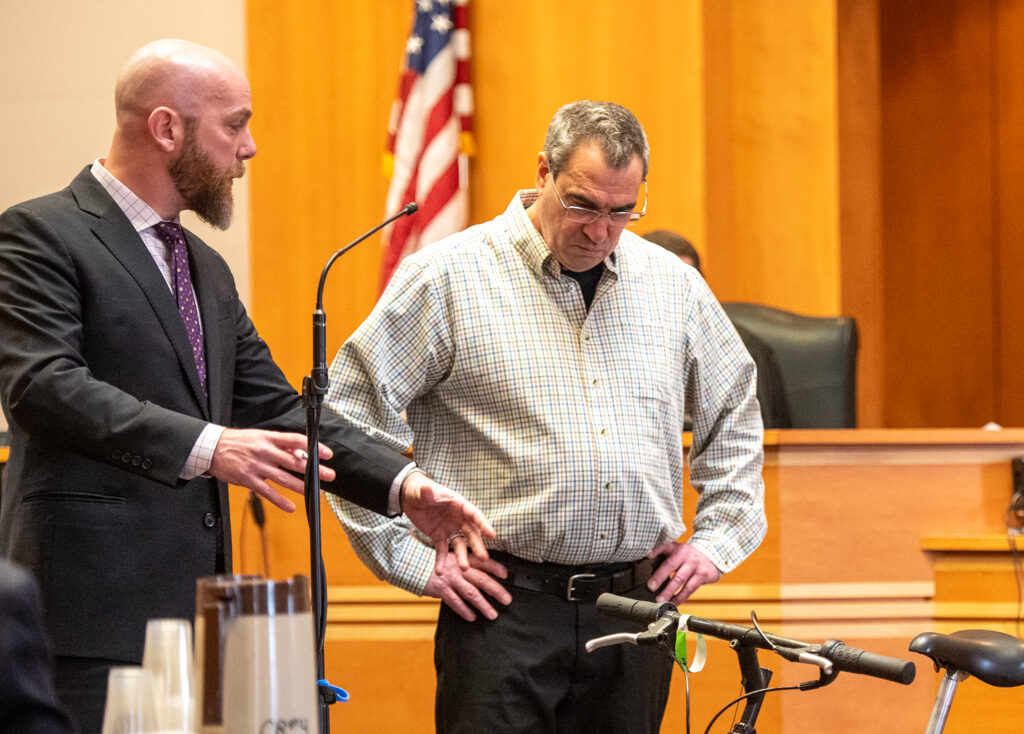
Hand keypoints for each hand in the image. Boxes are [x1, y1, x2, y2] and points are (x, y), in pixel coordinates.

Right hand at [208, 428, 333, 512]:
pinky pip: (267, 492)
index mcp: (270, 438)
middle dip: (314, 469)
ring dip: (302, 486)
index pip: (297, 440)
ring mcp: (257, 466)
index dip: (314, 447)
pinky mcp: (248, 479)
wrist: (212, 448)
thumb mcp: (260, 436)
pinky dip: (280, 501)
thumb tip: (299, 451)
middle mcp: (265, 451)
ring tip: (316, 492)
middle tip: (329, 475)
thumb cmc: (238, 441)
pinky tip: (291, 507)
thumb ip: (280, 445)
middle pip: (295, 461)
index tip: (328, 454)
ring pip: (284, 478)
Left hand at [401, 470, 495, 573]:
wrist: (409, 497)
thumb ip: (425, 493)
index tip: (492, 535)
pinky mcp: (438, 537)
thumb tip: (425, 490)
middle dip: (477, 545)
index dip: (484, 524)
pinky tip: (439, 571)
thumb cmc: (419, 489)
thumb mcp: (421, 491)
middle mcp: (458, 518)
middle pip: (471, 533)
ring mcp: (449, 529)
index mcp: (458, 504)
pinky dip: (441, 561)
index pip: (474, 515)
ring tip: (464, 569)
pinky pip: (442, 550)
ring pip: (459, 544)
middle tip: (483, 558)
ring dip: (462, 556)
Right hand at [423, 552, 510, 621]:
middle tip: (507, 600)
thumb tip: (481, 576)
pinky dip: (464, 610)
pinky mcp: (441, 589)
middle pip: (482, 579)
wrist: (413, 564)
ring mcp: (451, 579)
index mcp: (463, 559)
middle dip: (496, 590)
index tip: (506, 575)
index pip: (483, 562)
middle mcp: (459, 568)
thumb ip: (464, 565)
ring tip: (493, 614)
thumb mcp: (451, 559)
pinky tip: (472, 617)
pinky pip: (455, 602)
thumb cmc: (435, 564)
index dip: (496, 567)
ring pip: (471, 593)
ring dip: (483, 605)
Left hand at [646, 542, 721, 604]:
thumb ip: (665, 555)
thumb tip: (646, 563)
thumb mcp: (678, 550)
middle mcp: (685, 555)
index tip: (647, 555)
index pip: (665, 546)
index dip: (656, 550)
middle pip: (671, 565)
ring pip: (680, 579)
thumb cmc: (689, 556)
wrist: (713, 555)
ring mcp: (694, 565)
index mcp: (677, 548)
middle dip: (659, 577)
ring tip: (661, 600)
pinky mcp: (702, 575)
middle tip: (650, 587)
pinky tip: (673, 603)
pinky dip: (681, 597)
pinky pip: (690, 589)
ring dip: (670, 592)